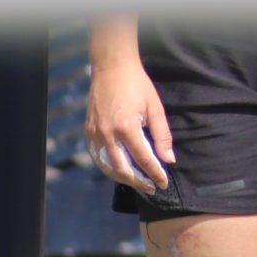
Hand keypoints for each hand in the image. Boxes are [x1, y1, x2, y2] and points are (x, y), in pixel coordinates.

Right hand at [86, 59, 173, 193]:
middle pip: (123, 168)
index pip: (143, 159)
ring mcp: (95, 134)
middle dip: (138, 181)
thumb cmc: (137, 85)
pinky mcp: (88, 132)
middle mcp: (108, 134)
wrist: (112, 68)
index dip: (155, 173)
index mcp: (126, 127)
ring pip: (107, 166)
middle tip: (151, 188)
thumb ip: (162, 136)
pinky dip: (108, 168)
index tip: (163, 183)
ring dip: (123, 178)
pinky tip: (119, 171)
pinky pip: (97, 157)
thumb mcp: (155, 108)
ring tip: (137, 182)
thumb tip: (168, 160)